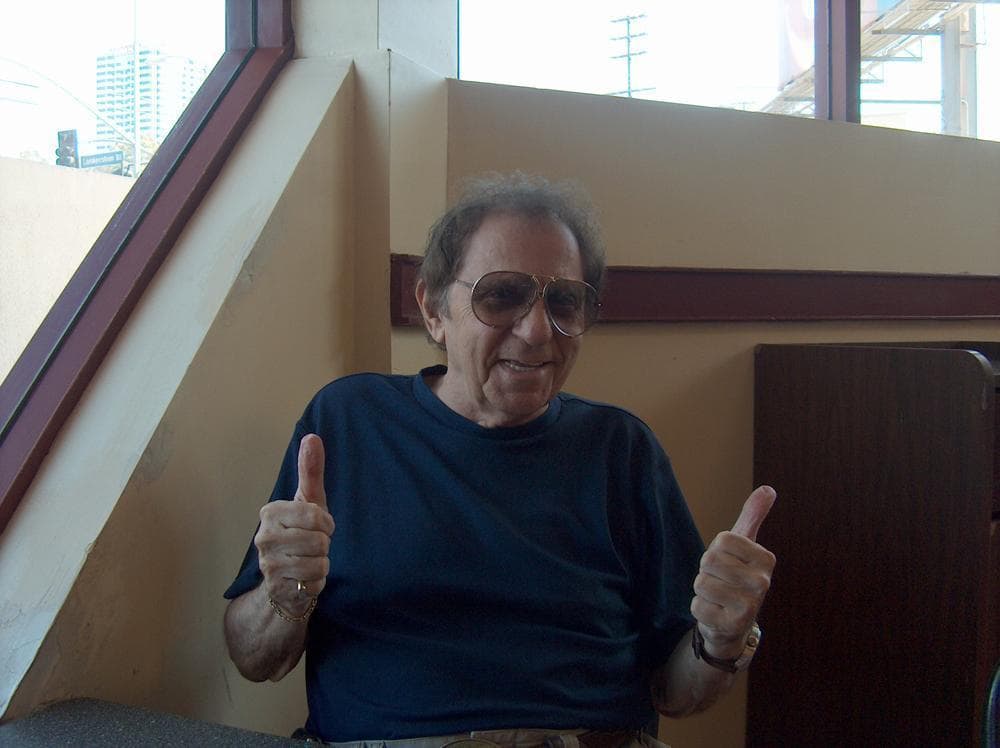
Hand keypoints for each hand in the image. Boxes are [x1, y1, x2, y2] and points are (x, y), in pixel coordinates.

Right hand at [254, 434, 334, 613]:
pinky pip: (314, 583)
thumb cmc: (300, 534)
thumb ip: (310, 471)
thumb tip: (312, 437)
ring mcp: (267, 564)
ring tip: (307, 561)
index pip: (316, 516)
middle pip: (319, 541)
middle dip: (323, 545)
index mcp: (271, 512)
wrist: (283, 580)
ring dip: (321, 564)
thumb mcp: (308, 501)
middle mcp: (263, 537)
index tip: (318, 526)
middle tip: (312, 546)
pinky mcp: (276, 588)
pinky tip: (303, 579)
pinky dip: (316, 582)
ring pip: (318, 563)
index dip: (326, 523)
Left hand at [691, 485, 775, 659]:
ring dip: (703, 591)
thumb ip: (753, 516)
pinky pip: (697, 606)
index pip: (722, 540)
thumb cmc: (735, 576)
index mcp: (766, 559)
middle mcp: (763, 583)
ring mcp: (749, 606)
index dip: (716, 550)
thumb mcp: (744, 545)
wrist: (733, 623)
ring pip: (701, 583)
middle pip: (709, 561)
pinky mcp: (732, 626)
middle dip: (707, 571)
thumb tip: (768, 489)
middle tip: (721, 582)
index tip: (728, 562)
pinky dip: (700, 609)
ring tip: (719, 598)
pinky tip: (716, 613)